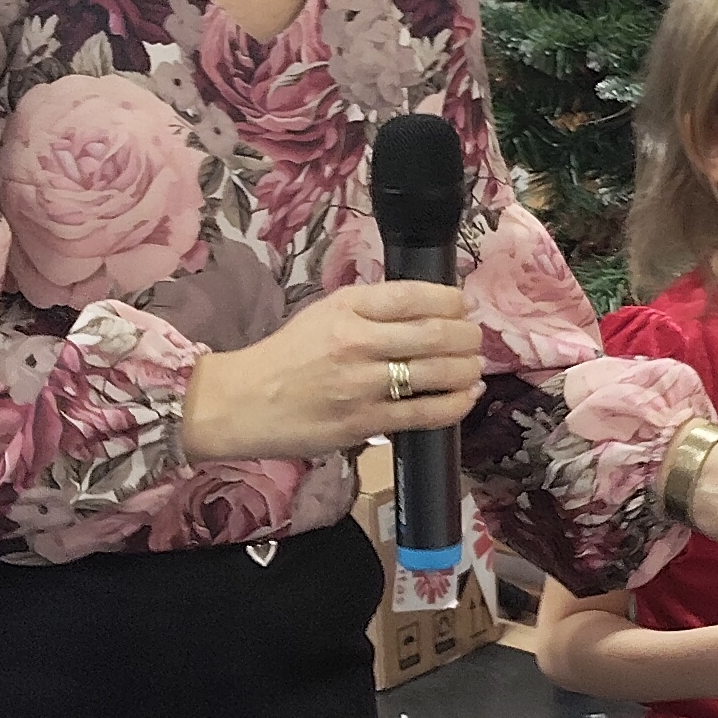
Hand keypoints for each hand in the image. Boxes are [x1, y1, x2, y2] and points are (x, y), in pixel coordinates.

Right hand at [185, 283, 481, 464]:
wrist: (242, 402)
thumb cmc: (286, 357)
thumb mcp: (323, 314)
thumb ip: (370, 309)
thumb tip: (427, 308)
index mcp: (347, 307)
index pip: (415, 295)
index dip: (452, 300)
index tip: (462, 306)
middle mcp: (357, 341)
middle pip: (437, 332)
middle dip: (468, 335)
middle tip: (474, 339)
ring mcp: (362, 384)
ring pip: (439, 372)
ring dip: (468, 368)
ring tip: (473, 367)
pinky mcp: (365, 423)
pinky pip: (426, 412)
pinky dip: (457, 403)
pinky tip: (466, 396)